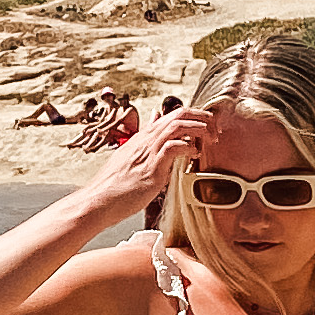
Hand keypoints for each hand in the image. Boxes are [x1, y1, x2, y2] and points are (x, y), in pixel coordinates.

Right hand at [77, 98, 211, 226]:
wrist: (98, 200)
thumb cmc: (114, 185)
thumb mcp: (130, 157)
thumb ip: (145, 140)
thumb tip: (155, 120)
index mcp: (143, 137)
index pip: (172, 115)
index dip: (193, 116)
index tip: (206, 126)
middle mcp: (146, 139)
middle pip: (179, 114)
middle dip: (202, 117)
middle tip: (216, 128)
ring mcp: (149, 151)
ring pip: (178, 125)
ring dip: (200, 128)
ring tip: (212, 138)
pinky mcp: (152, 167)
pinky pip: (174, 147)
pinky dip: (188, 147)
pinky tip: (195, 154)